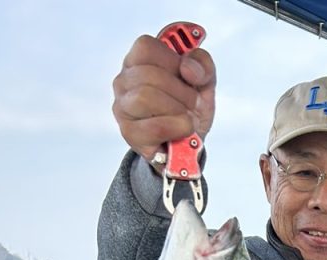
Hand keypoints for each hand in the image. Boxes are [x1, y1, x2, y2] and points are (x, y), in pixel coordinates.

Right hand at [112, 34, 216, 162]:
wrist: (190, 145)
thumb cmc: (189, 109)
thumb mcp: (204, 80)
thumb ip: (202, 64)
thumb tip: (188, 68)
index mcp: (139, 61)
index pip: (146, 47)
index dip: (173, 62)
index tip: (187, 77)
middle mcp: (124, 81)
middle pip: (148, 74)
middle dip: (181, 91)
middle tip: (194, 104)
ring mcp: (123, 108)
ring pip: (145, 97)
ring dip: (178, 109)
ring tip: (188, 117)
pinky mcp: (129, 133)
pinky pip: (155, 127)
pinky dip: (177, 128)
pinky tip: (183, 130)